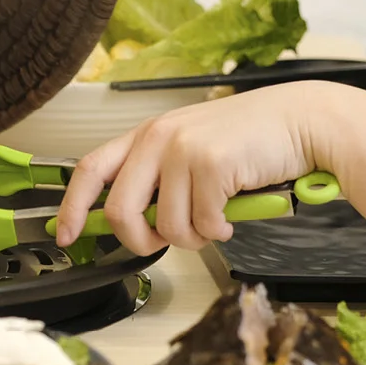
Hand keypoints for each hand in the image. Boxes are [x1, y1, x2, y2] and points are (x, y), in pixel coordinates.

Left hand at [51, 82, 346, 254]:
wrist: (299, 122)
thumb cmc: (246, 142)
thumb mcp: (189, 151)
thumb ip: (157, 179)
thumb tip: (130, 223)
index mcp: (145, 135)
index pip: (90, 170)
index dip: (72, 207)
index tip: (66, 235)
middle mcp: (157, 138)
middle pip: (120, 211)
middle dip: (140, 241)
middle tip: (164, 243)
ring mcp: (183, 149)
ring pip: (167, 226)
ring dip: (193, 238)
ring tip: (213, 220)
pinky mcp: (212, 164)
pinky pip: (203, 224)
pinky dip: (220, 231)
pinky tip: (233, 213)